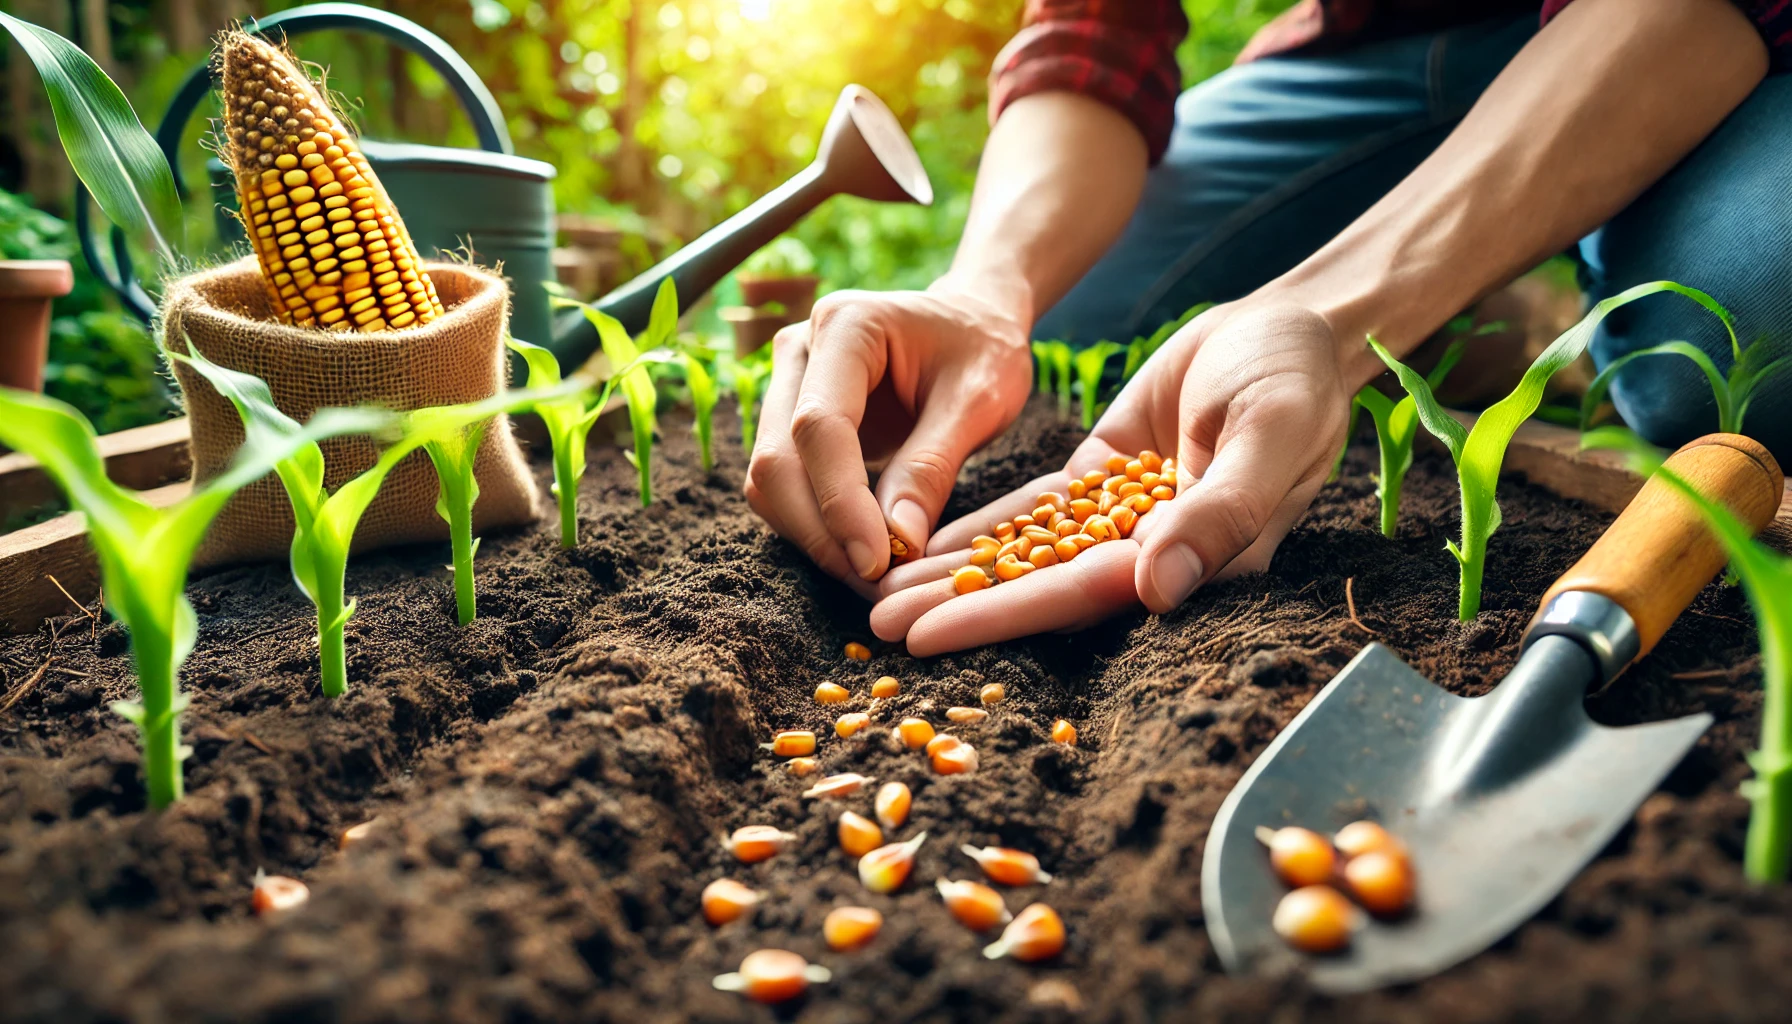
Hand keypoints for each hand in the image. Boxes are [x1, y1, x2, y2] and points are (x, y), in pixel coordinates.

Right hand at [744, 285, 1033, 592]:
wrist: (973, 324)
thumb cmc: (983, 350)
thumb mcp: (980, 401)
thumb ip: (933, 467)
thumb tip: (898, 543)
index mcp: (846, 325)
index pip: (818, 425)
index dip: (841, 502)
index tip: (878, 562)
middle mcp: (799, 351)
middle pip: (777, 459)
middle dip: (822, 531)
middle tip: (877, 581)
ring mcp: (785, 386)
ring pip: (768, 481)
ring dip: (813, 537)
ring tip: (875, 572)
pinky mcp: (788, 423)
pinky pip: (783, 488)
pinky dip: (815, 528)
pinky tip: (862, 550)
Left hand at [869, 301, 1353, 654]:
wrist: (1292, 328)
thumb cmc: (1297, 382)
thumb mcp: (1269, 437)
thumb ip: (1219, 513)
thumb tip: (1154, 589)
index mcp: (1191, 562)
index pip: (1077, 596)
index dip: (1000, 617)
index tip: (925, 636)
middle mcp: (1149, 556)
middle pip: (1036, 587)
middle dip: (956, 608)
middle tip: (872, 625)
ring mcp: (1120, 521)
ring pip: (1023, 554)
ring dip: (954, 574)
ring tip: (876, 593)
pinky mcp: (1099, 482)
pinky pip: (1028, 513)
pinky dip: (978, 530)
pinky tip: (919, 540)